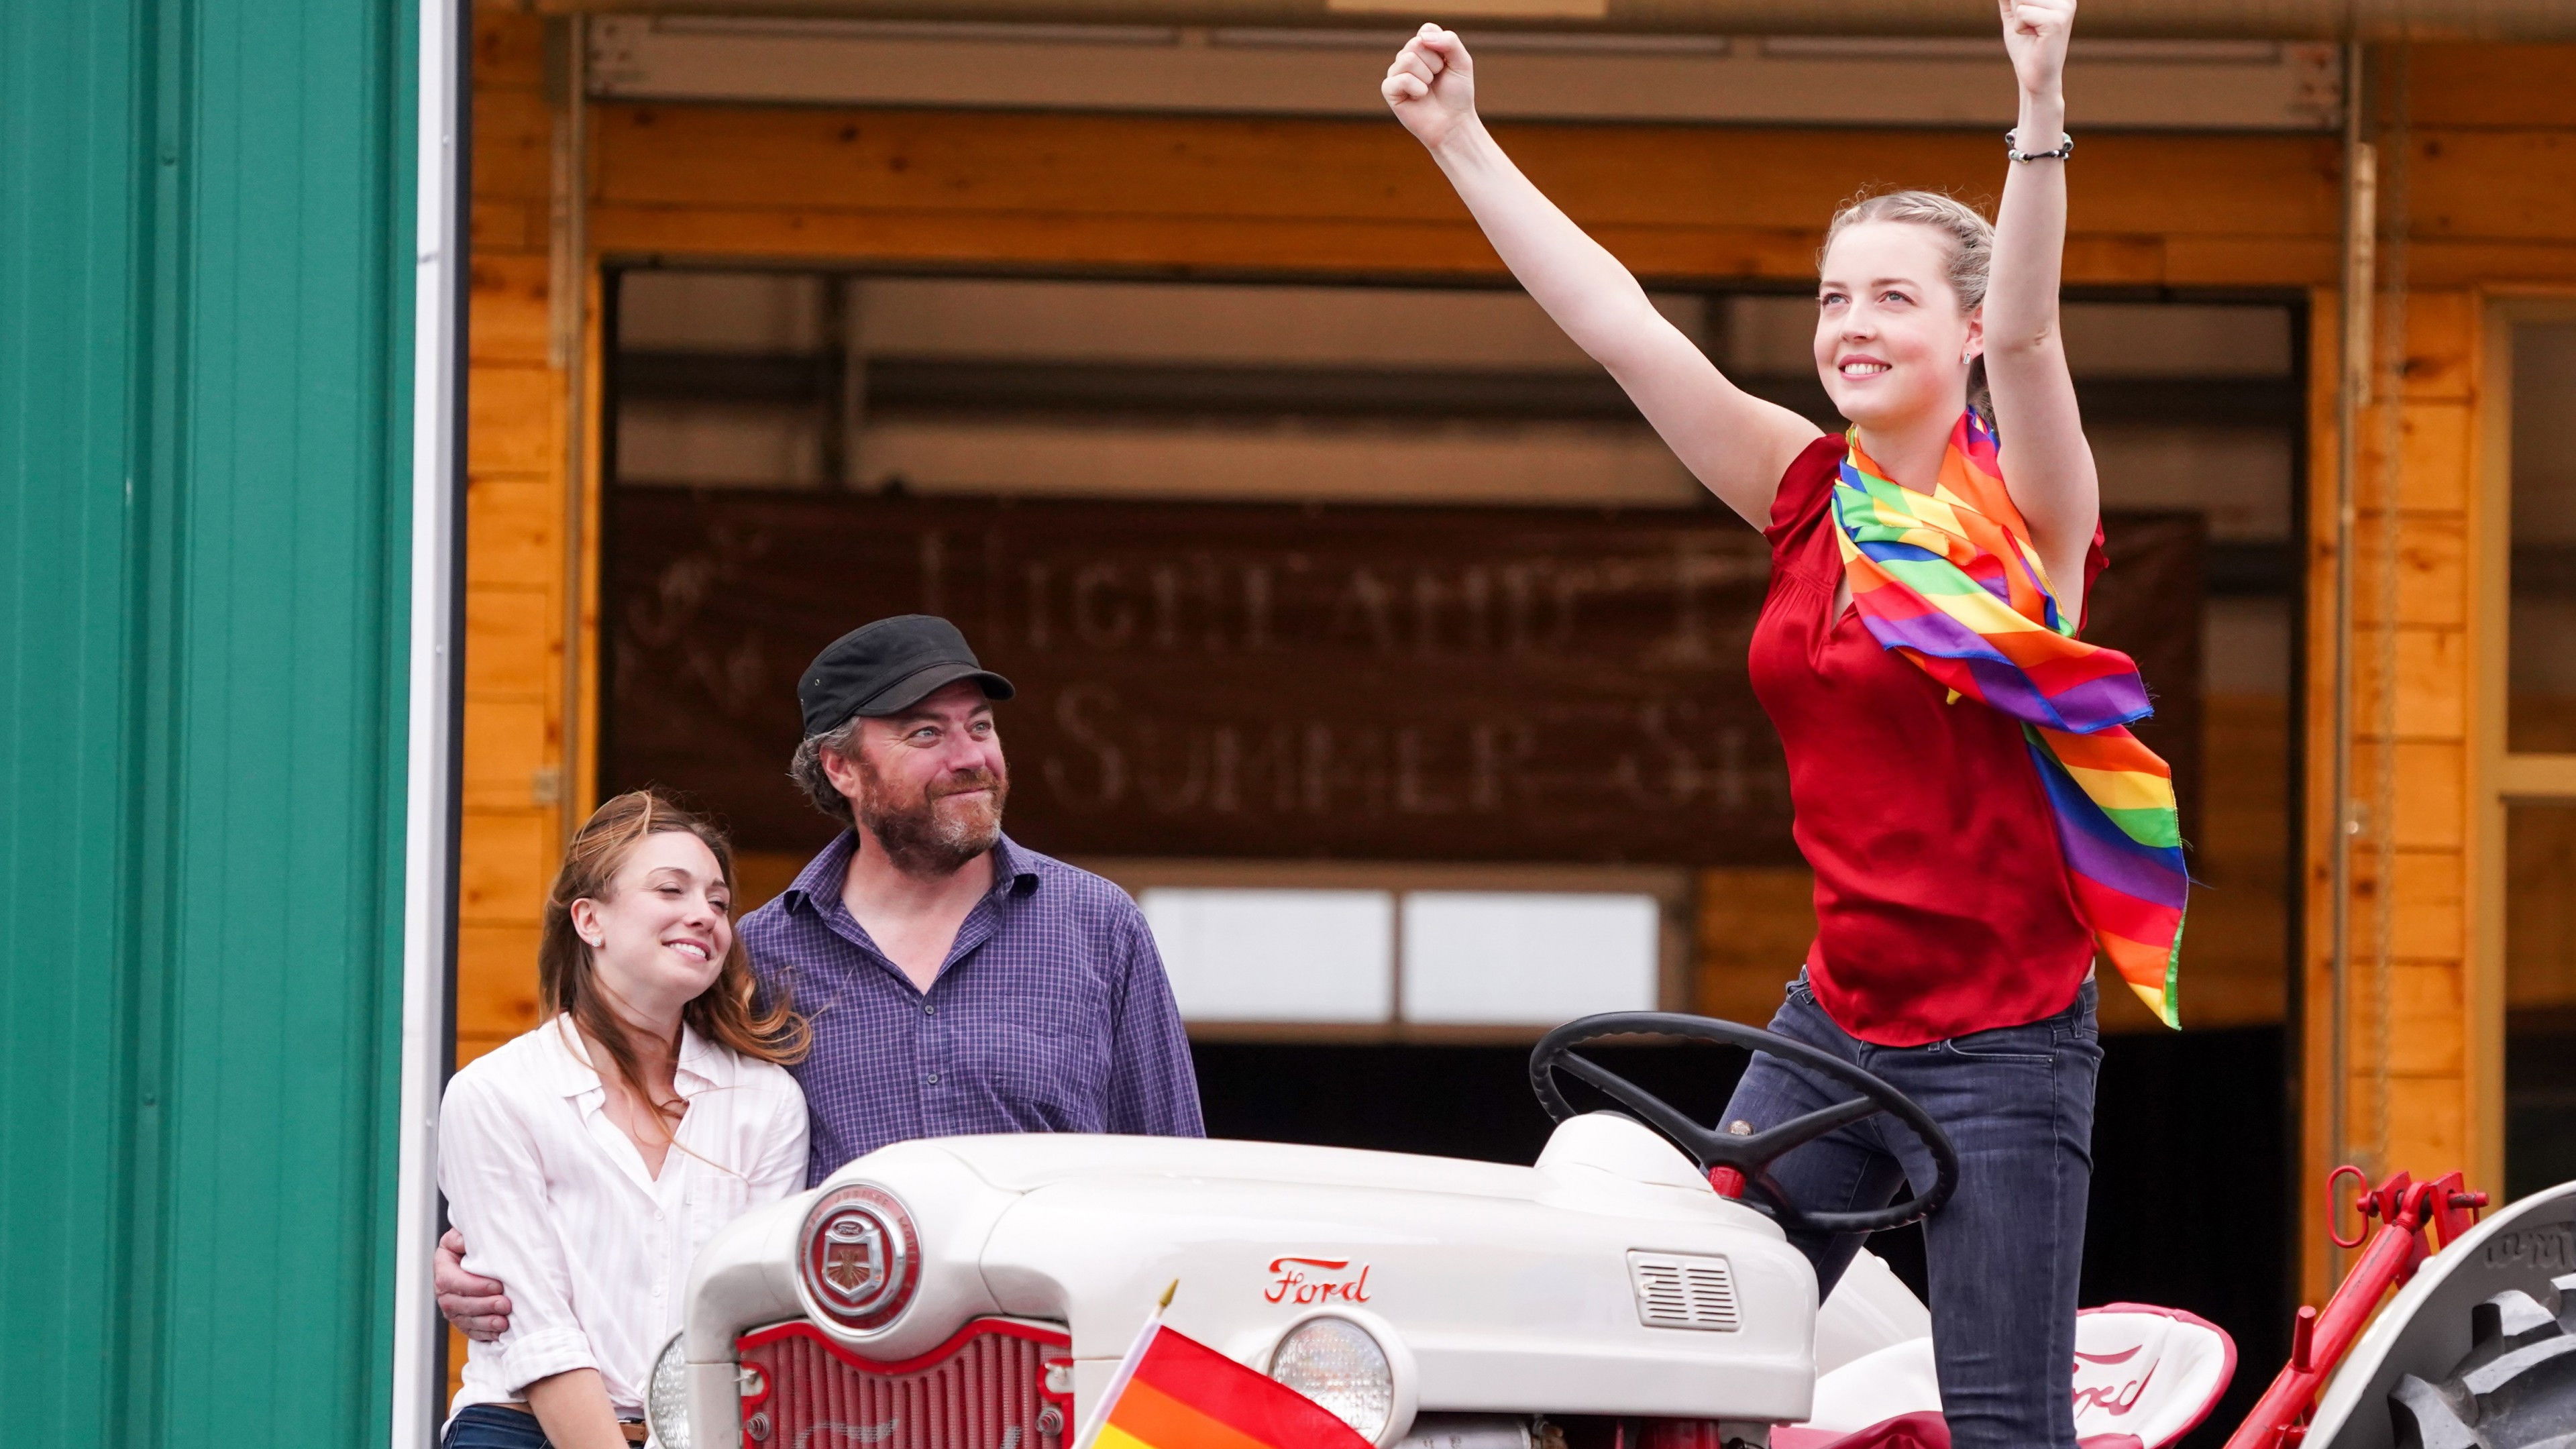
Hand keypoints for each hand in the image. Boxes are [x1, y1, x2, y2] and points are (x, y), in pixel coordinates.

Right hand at [435, 1227, 512, 1341]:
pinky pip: (470, 1330)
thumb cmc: (475, 1243)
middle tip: (505, 1304)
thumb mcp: (466, 1235)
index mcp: (443, 1266)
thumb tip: (464, 1240)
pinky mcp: (462, 1319)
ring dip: (485, 1322)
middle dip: (483, 1305)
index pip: (451, 1280)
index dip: (474, 1286)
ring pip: (464, 1319)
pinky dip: (484, 1333)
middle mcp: (443, 1290)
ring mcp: (451, 1307)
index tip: (497, 1285)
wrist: (479, 1255)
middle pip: (457, 1303)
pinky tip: (499, 1333)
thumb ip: (463, 1237)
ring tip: (504, 1322)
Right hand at [1382, 24, 1477, 150]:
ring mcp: (1396, 73)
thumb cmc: (1457, 93)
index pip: (1426, 30)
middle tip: (1437, 79)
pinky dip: (1417, 88)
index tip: (1446, 64)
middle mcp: (1407, 57)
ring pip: (1408, 59)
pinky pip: (1401, 79)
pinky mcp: (1389, 89)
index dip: (1441, 47)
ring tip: (1429, 89)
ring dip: (1427, 77)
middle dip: (1435, 63)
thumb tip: (1422, 38)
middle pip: (1417, 43)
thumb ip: (1450, 42)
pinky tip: (1420, 97)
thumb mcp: (1462, 62)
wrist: (1453, 123)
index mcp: (1423, 48)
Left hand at [1999, 0, 2073, 98]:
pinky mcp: (2057, 21)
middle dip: (2017, 8)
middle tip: (2028, 26)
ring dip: (2018, 18)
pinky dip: (2020, 27)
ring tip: (2031, 31)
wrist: (2035, 77)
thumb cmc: (2026, 46)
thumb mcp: (2014, 14)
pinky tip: (2033, 37)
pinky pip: (2023, 12)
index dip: (2019, 2)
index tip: (2025, 16)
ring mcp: (2064, 8)